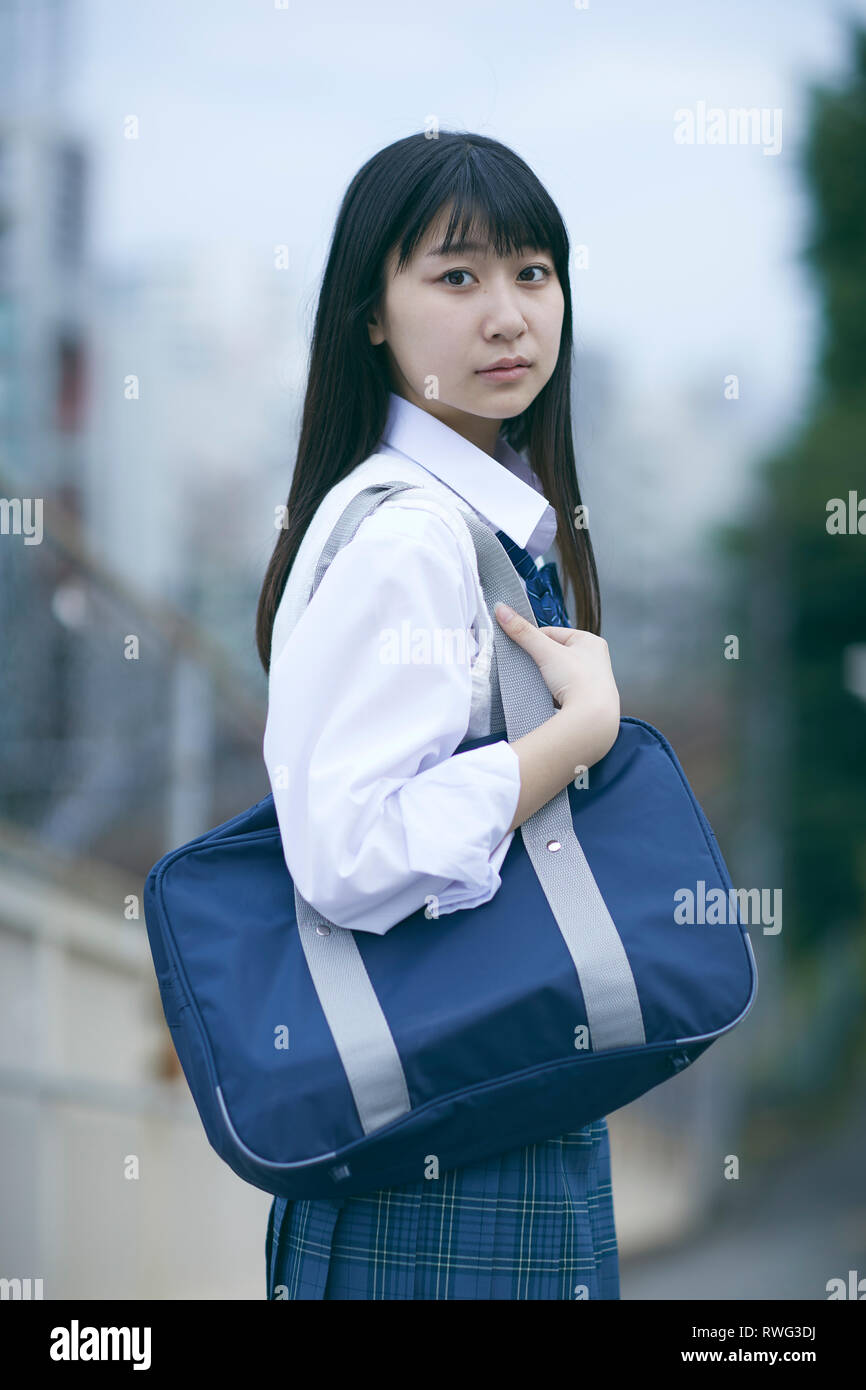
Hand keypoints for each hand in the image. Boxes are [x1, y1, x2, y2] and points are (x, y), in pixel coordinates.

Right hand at [494, 602, 620, 762]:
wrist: (592, 718)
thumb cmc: (578, 680)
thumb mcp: (546, 651)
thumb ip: (522, 631)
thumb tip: (501, 609)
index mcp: (591, 641)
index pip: (553, 633)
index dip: (533, 639)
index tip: (519, 646)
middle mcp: (596, 658)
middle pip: (556, 652)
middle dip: (540, 659)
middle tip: (527, 666)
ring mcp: (593, 679)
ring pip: (559, 672)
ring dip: (546, 676)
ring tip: (539, 683)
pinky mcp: (587, 698)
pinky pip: (563, 689)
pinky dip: (553, 692)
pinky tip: (548, 696)